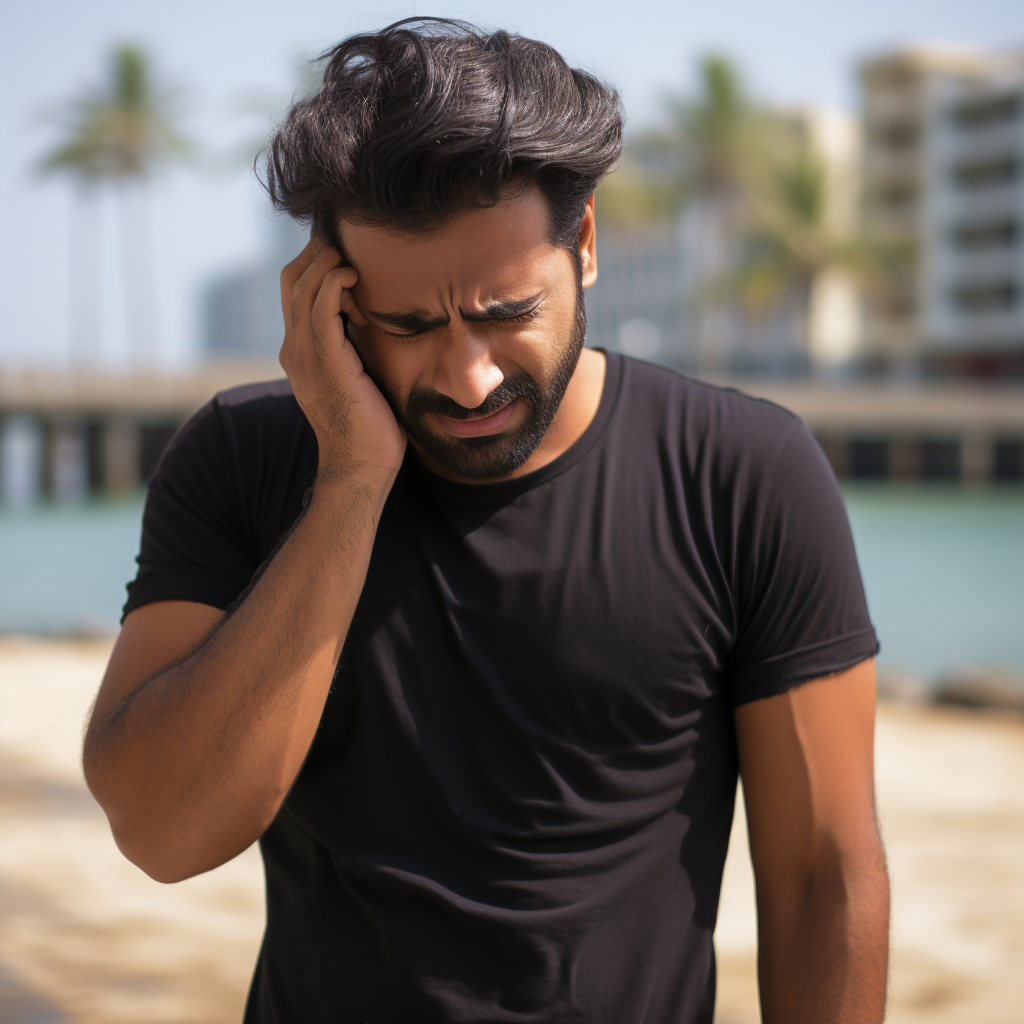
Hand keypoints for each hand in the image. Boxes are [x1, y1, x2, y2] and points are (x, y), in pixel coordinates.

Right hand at [280, 238, 404, 482]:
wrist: (361, 464)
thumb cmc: (369, 423)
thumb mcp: (358, 372)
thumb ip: (354, 344)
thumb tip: (372, 316)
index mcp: (300, 350)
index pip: (295, 289)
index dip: (317, 263)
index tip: (350, 253)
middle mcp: (294, 348)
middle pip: (292, 279)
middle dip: (319, 252)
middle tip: (350, 242)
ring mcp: (304, 354)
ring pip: (303, 287)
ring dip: (328, 262)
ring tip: (354, 256)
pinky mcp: (325, 361)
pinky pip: (321, 308)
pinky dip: (334, 284)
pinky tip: (353, 278)